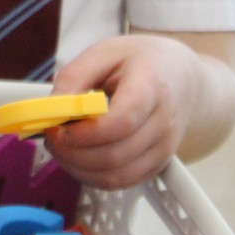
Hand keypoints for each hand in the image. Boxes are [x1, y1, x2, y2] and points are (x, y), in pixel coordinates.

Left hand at [44, 34, 212, 188]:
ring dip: (77, 168)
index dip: (86, 133)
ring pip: (116, 176)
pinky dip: (91, 176)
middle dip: (72, 152)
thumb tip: (52, 110)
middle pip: (115, 155)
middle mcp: (164, 123)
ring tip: (60, 146)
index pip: (122, 122)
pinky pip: (121, 182)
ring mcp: (164, 149)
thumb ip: (74, 78)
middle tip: (50, 136)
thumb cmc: (141, 62)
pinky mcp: (157, 165)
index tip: (59, 127)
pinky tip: (77, 157)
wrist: (183, 78)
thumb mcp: (104, 53)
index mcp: (152, 87)